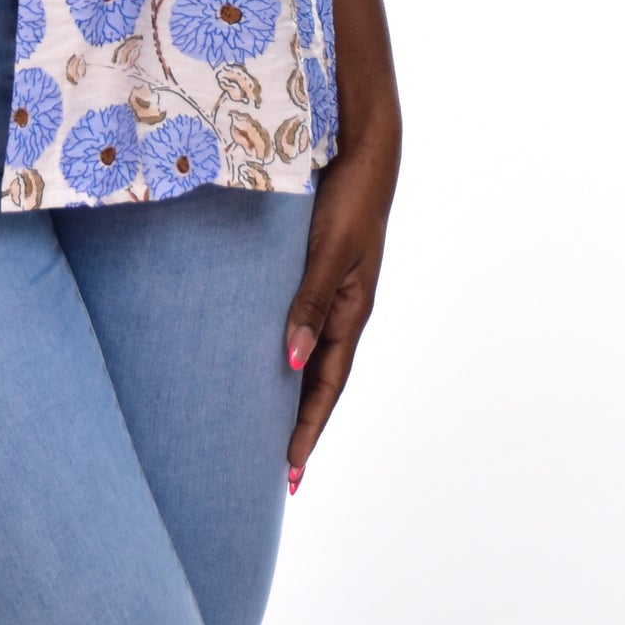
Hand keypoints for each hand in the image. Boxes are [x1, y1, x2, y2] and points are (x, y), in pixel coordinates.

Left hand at [283, 136, 396, 487]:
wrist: (363, 151)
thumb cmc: (350, 199)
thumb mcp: (331, 253)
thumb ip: (312, 302)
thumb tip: (292, 360)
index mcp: (353, 313)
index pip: (326, 388)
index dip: (308, 430)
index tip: (289, 473)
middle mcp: (343, 310)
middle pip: (318, 382)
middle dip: (298, 426)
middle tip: (275, 471)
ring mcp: (331, 292)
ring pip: (308, 355)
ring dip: (289, 393)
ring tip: (261, 427)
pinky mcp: (315, 270)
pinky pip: (299, 323)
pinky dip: (284, 350)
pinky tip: (261, 357)